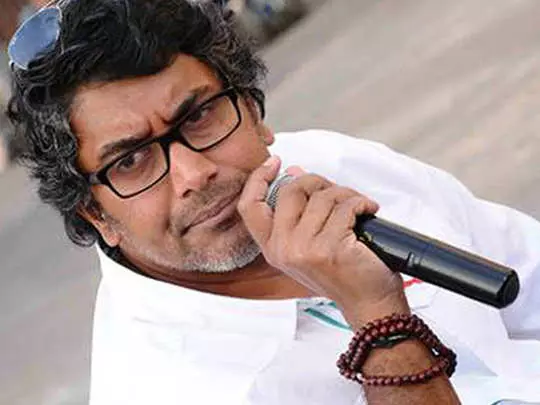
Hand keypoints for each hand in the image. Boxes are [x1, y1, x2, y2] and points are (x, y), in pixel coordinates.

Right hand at [237, 156, 409, 326]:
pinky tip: (368, 212)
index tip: (274, 163)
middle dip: (318, 182)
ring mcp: (304, 250)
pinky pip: (345, 206)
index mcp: (273, 248)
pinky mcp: (330, 248)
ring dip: (346, 195)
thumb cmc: (344, 273)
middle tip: (337, 192)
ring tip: (358, 208)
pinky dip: (362, 203)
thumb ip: (298, 209)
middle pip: (290, 190)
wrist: (369, 303)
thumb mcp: (310, 243)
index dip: (258, 179)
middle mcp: (283, 250)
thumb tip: (293, 173)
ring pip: (322, 197)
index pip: (249, 206)